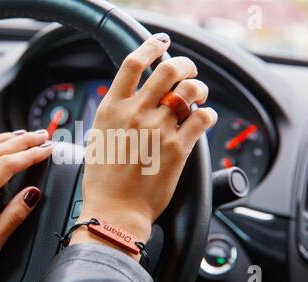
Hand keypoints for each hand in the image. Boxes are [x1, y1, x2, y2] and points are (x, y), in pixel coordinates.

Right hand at [71, 33, 216, 258]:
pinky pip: (203, 117)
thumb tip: (132, 100)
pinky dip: (208, 114)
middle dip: (183, 64)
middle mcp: (136, 114)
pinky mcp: (178, 148)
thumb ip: (115, 115)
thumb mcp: (99, 138)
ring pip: (190, 91)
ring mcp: (158, 130)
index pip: (132, 64)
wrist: (115, 210)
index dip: (150, 47)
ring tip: (199, 94)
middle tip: (188, 69)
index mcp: (112, 109)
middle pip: (167, 70)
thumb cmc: (104, 180)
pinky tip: (205, 118)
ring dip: (199, 87)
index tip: (161, 44)